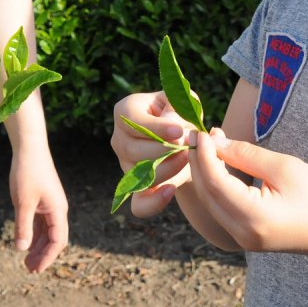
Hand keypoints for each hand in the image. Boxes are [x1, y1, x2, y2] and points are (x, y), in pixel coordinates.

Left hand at [9, 147, 68, 272]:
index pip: (57, 241)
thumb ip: (23, 226)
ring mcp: (50, 204)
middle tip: (29, 269)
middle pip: (54, 238)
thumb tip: (22, 249)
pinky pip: (41, 222)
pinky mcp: (43, 199)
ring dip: (38, 246)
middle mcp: (58, 209)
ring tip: (26, 260)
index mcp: (58, 210)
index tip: (35, 270)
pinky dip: (34, 234)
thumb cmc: (27, 172)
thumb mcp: (23, 202)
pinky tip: (25, 242)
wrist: (29, 147)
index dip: (47, 257)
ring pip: (47, 231)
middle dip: (43, 255)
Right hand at [110, 91, 192, 216]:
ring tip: (187, 158)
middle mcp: (120, 139)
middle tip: (188, 145)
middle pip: (133, 150)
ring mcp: (126, 165)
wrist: (186, 140)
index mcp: (125, 111)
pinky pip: (139, 205)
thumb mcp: (182, 101)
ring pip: (139, 174)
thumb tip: (171, 124)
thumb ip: (178, 106)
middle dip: (164, 150)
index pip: (132, 121)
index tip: (178, 132)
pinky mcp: (137, 188)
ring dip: (168, 168)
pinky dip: (154, 202)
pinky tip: (171, 190)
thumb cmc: (181, 114)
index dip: (154, 128)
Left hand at [190, 128, 307, 259]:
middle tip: (199, 133)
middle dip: (199, 162)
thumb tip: (214, 142)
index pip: (214, 182)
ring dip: (205, 173)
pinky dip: (215, 186)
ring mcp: (242, 240)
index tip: (200, 130)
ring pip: (210, 202)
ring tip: (208, 144)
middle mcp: (242, 233)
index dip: (203, 154)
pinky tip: (219, 164)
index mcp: (254, 217)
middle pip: (206, 193)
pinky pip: (220, 209)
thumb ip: (245, 155)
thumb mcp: (284, 167)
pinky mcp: (246, 238)